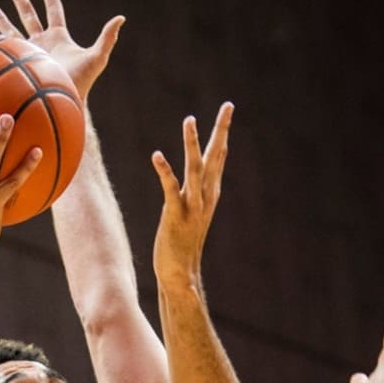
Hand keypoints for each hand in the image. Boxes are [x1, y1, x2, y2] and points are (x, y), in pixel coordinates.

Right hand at [0, 0, 123, 101]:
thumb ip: (108, 37)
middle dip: (22, 0)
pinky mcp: (20, 63)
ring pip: (13, 30)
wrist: (64, 102)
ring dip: (2, 19)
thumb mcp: (97, 57)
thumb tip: (121, 17)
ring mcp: (29, 53)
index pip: (54, 11)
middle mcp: (42, 42)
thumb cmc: (83, 82)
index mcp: (59, 36)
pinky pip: (3, 50)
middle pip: (30, 16)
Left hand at [151, 102, 233, 289]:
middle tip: (228, 106)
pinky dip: (165, 172)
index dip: (223, 134)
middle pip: (215, 158)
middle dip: (221, 131)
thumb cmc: (184, 248)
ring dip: (192, 145)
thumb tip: (205, 183)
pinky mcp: (174, 216)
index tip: (227, 110)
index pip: (219, 159)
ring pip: (195, 170)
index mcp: (210, 195)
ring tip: (189, 120)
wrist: (179, 276)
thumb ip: (198, 197)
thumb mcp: (195, 217)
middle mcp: (205, 198)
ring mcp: (191, 207)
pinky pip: (170, 190)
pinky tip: (156, 156)